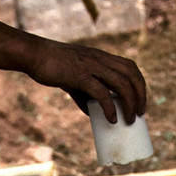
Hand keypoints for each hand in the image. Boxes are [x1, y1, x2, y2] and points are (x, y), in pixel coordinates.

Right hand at [0, 23, 147, 124]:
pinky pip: (102, 93)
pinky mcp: (80, 76)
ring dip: (130, 104)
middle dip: (140, 95)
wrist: (34, 55)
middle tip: (140, 113)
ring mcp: (91, 66)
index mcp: (101, 57)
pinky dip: (110, 108)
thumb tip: (93, 113)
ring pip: (121, 84)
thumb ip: (84, 94)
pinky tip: (112, 119)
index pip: (130, 67)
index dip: (139, 84)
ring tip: (130, 120)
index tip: (140, 101)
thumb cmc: (52, 66)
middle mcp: (100, 59)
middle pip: (132, 74)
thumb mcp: (73, 79)